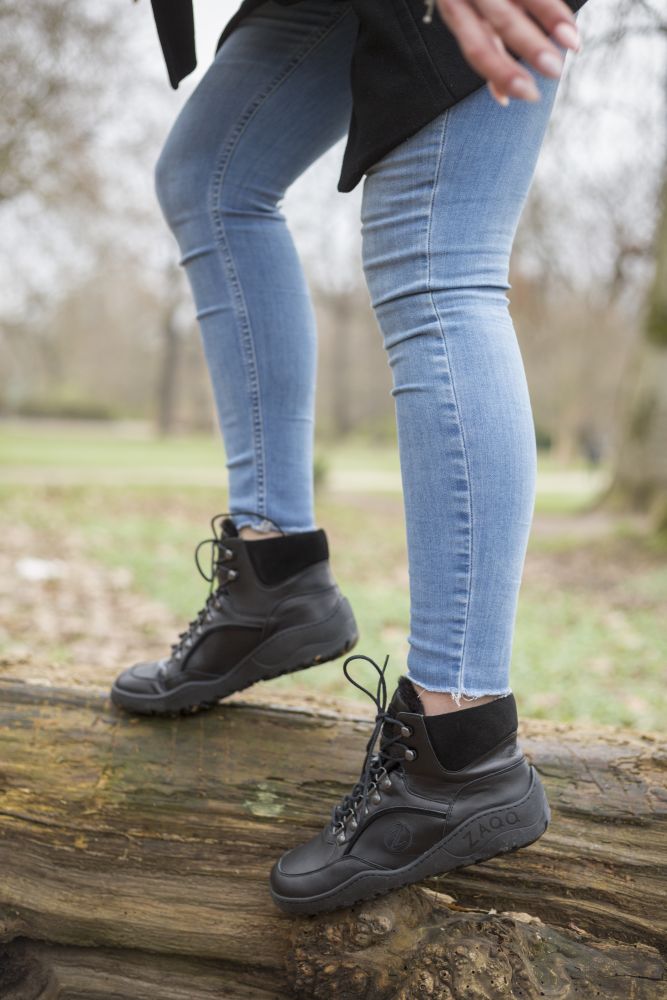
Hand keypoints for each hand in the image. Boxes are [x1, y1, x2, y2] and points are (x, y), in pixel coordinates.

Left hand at [429, 0, 581, 105]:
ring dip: (552, 18)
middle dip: (531, 47)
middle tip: (555, 71)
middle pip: (503, 21)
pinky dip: (552, 7)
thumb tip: (503, 97)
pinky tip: (569, 25)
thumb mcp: (466, 18)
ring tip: (573, 43)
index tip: (530, 94)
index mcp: (457, 10)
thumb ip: (487, 50)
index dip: (503, 73)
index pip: (478, 47)